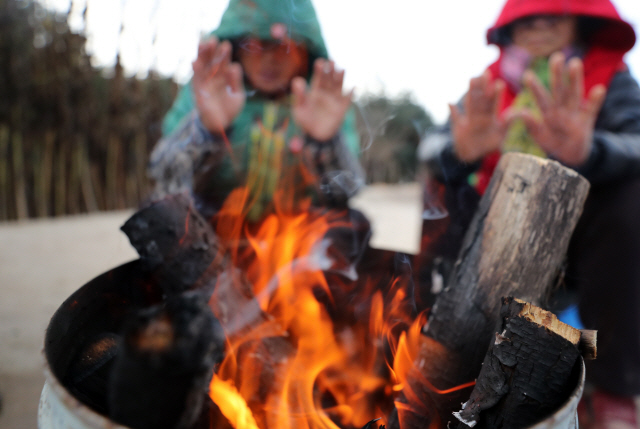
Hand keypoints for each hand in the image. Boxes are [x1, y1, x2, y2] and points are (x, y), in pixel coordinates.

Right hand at [192, 37, 245, 133]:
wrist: (222, 125)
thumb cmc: (230, 108)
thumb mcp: (237, 94)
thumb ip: (236, 81)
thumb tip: (235, 66)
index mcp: (223, 76)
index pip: (223, 62)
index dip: (224, 54)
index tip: (226, 44)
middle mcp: (213, 77)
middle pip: (211, 61)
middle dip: (212, 50)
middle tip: (214, 39)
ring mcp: (204, 83)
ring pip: (202, 67)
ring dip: (202, 56)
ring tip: (204, 45)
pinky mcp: (198, 92)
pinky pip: (196, 80)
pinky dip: (196, 71)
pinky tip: (195, 62)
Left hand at [291, 59, 352, 140]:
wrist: (315, 135)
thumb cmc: (306, 120)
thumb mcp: (299, 108)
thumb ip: (299, 95)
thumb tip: (296, 80)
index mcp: (316, 90)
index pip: (319, 77)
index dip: (320, 70)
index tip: (320, 62)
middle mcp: (327, 92)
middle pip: (330, 79)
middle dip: (331, 70)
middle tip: (332, 61)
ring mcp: (335, 100)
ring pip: (339, 86)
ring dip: (341, 78)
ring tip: (342, 70)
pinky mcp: (341, 109)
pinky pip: (347, 100)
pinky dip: (351, 94)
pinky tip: (354, 88)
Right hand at [451, 70, 507, 162]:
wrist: (473, 155)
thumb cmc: (488, 145)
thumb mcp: (501, 135)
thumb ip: (508, 123)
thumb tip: (521, 113)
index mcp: (490, 117)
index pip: (493, 103)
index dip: (496, 94)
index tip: (499, 83)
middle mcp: (480, 115)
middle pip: (482, 98)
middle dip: (484, 86)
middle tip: (486, 72)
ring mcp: (469, 119)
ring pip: (470, 103)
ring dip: (471, 91)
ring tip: (472, 79)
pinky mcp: (459, 126)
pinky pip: (455, 117)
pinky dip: (452, 111)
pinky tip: (449, 102)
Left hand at [506, 52, 606, 166]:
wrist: (569, 155)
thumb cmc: (552, 142)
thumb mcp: (539, 136)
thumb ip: (531, 125)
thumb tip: (520, 112)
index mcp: (548, 112)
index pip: (541, 97)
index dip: (535, 87)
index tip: (527, 74)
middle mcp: (561, 109)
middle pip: (559, 89)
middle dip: (557, 74)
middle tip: (556, 56)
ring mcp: (575, 113)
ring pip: (574, 94)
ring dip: (575, 79)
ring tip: (574, 63)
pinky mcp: (587, 121)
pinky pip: (592, 109)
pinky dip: (596, 100)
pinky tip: (599, 89)